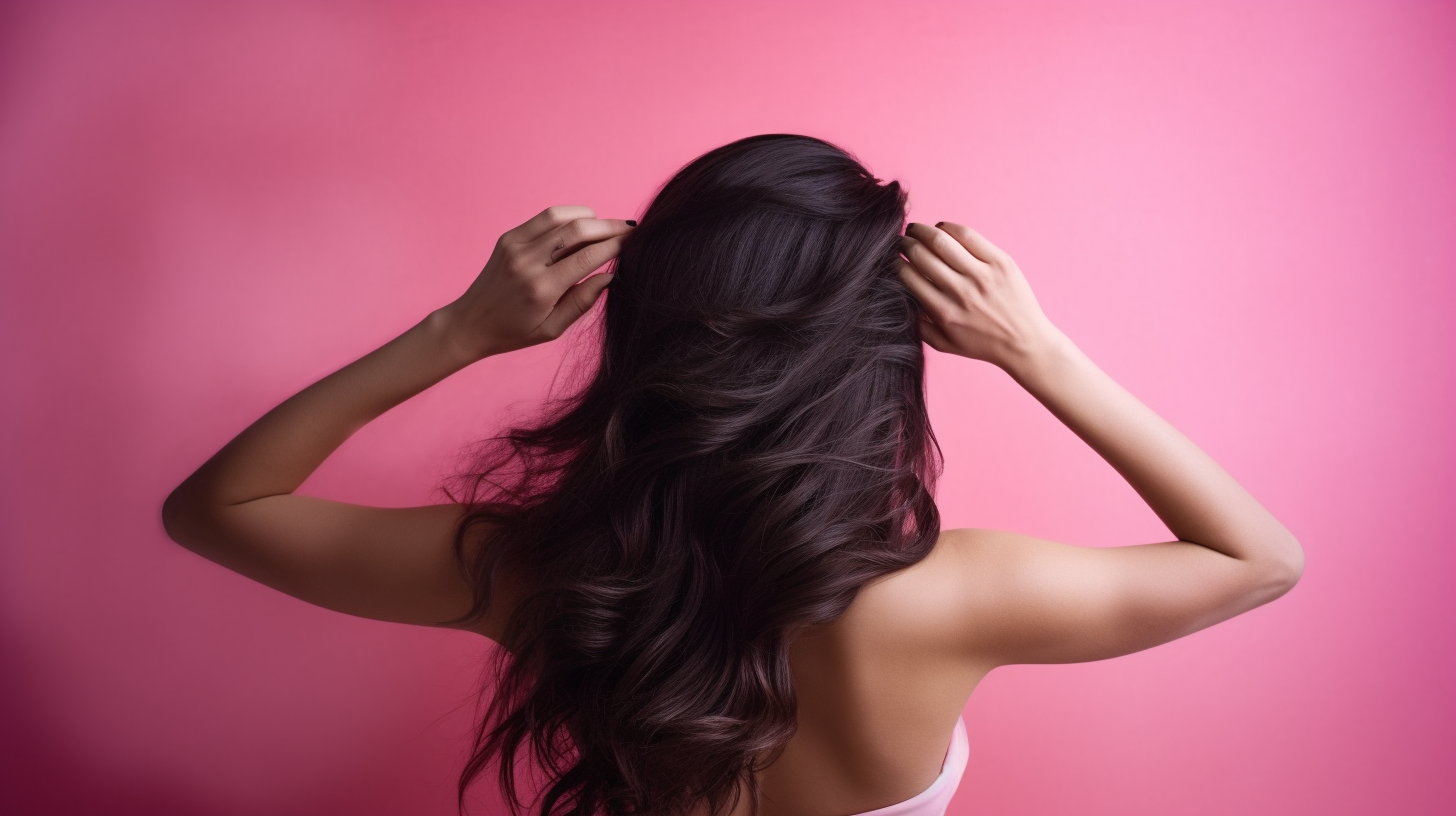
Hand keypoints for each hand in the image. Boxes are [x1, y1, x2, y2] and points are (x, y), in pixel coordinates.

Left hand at [439, 205, 633, 359]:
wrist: (471, 323)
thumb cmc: (514, 332)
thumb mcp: (552, 329)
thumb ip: (582, 302)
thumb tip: (609, 277)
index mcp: (541, 289)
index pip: (588, 257)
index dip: (615, 246)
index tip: (633, 241)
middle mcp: (527, 262)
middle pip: (578, 230)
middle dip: (609, 226)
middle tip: (630, 229)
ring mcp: (515, 246)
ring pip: (562, 216)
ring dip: (589, 217)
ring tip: (606, 227)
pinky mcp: (508, 237)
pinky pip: (545, 217)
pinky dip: (568, 216)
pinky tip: (581, 225)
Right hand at [898, 221, 1059, 369]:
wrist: (1024, 342)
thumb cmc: (982, 344)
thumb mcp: (944, 344)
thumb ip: (918, 324)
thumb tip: (899, 296)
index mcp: (943, 312)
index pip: (908, 276)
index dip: (895, 262)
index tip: (894, 258)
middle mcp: (960, 292)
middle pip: (921, 254)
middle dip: (905, 244)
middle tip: (902, 242)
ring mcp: (982, 275)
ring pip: (941, 240)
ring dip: (922, 230)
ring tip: (916, 230)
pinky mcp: (1000, 262)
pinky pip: (968, 235)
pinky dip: (949, 227)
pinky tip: (942, 229)